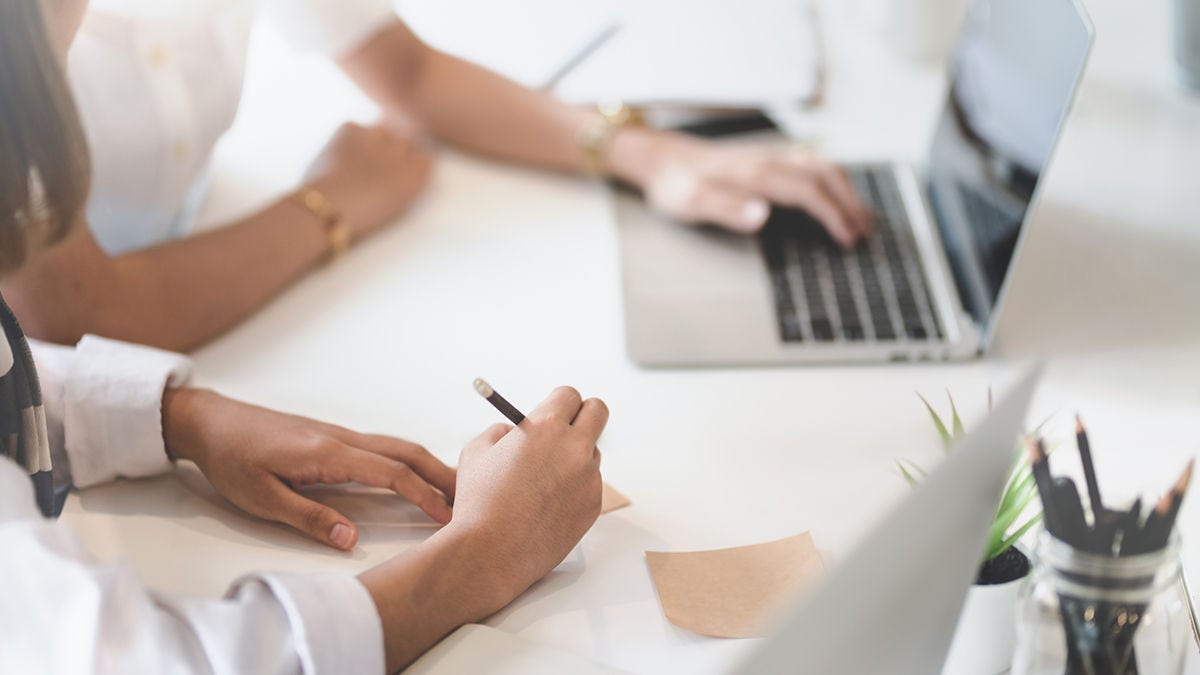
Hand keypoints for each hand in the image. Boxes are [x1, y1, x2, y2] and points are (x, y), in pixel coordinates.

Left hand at [161, 388, 455, 549]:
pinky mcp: (332, 437)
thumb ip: (309, 518)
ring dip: (427, 464)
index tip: (447, 513)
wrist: (211, 422)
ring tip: (451, 486)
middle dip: (440, 473)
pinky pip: (381, 445)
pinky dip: (407, 459)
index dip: (422, 494)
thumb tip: (350, 539)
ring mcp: (338, 434)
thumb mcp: (262, 498)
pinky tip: (413, 472)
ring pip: (396, 445)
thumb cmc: (232, 459)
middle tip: (470, 494)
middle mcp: (341, 438)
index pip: (390, 473)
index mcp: (328, 453)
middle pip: (405, 451)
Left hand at [303, 121, 434, 238]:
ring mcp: (377, 136)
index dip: (410, 167)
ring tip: (356, 163)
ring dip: (373, 142)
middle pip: (404, 143)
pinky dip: (348, 139)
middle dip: (392, 153)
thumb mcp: (396, 206)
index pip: (424, 159)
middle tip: (373, 171)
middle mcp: (401, 151)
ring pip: (382, 131)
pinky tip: (339, 157)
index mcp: (415, 177)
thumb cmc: (358, 217)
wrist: (326, 209)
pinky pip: (355, 128)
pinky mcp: (351, 128)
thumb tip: (405, 166)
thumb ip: (406, 183)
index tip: (397, 177)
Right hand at [448, 386, 607, 599]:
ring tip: (543, 481)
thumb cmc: (478, 502)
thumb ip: (501, 432)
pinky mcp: (593, 505)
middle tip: (568, 427)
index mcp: (545, 427)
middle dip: (583, 414)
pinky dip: (574, 489)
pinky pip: (589, 485)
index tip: (552, 411)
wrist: (490, 553)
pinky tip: (547, 506)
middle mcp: (574, 448)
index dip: (558, 402)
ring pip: (592, 453)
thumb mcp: (477, 452)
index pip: (569, 395)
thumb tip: (514, 430)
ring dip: (576, 456)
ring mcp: (588, 478)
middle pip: (597, 412)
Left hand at [607, 127, 872, 247]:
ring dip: (846, 190)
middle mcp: (769, 160)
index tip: (847, 237)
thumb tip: (762, 215)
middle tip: (865, 232)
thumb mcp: (692, 202)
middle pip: (824, 175)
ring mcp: (771, 158)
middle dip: (850, 203)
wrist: (661, 160)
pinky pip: (810, 166)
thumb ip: (726, 209)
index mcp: (756, 174)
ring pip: (821, 167)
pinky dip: (832, 181)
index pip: (808, 191)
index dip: (833, 214)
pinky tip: (838, 195)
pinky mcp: (768, 160)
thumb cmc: (675, 185)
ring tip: (863, 217)